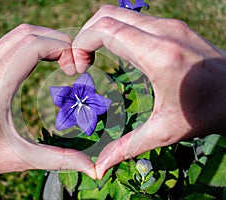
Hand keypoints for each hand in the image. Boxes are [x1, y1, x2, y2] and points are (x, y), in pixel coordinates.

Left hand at [0, 24, 94, 197]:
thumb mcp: (20, 159)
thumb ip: (59, 160)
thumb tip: (91, 168)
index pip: (31, 47)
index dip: (60, 48)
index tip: (75, 65)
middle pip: (25, 34)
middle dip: (55, 40)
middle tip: (72, 61)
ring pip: (14, 35)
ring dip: (42, 40)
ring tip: (60, 59)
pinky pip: (5, 44)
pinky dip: (28, 46)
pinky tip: (40, 61)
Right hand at [72, 5, 225, 178]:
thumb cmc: (205, 113)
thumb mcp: (164, 132)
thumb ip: (126, 146)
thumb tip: (98, 168)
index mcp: (158, 55)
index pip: (105, 30)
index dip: (81, 44)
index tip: (79, 68)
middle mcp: (163, 31)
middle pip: (106, 15)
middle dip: (85, 35)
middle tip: (82, 62)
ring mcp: (169, 25)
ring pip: (118, 15)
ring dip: (99, 32)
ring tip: (93, 57)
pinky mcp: (172, 27)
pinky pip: (132, 20)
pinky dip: (115, 32)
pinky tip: (115, 53)